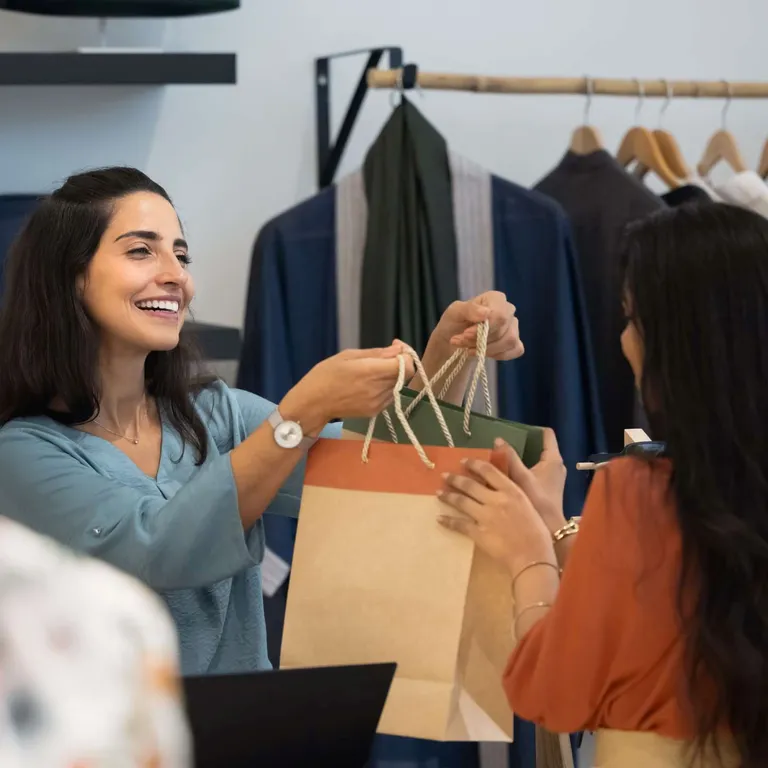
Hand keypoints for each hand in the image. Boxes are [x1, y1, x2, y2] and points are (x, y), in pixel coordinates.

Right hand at [282, 344, 415, 429]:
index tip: (396, 348)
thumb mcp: (348, 355)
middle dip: (400, 364)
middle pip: (405, 376)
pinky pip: (389, 396)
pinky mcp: (375, 412)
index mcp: (371, 372)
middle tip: (385, 356)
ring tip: (373, 371)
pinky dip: (385, 387)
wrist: (312, 404)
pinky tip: (369, 384)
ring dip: (392, 376)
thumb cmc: (325, 375)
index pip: (407, 366)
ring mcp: (378, 403)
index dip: (407, 355)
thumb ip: (377, 353)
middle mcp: (378, 389)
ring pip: (398, 386)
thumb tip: (398, 349)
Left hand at [436, 291, 523, 360]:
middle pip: (502, 330)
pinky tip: (482, 352)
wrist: (452, 340)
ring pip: (509, 342)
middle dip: (479, 340)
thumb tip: (486, 313)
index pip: (499, 315)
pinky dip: (496, 355)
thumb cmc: (454, 323)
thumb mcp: (455, 312)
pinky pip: (515, 350)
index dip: (484, 329)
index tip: (466, 334)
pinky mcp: (516, 343)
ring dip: (486, 349)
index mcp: (495, 299)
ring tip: (467, 347)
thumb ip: (469, 310)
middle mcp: (508, 311)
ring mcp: (513, 327)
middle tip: (461, 341)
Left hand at [437, 452, 553, 575]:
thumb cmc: (538, 532)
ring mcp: (485, 516)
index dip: (473, 464)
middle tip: (444, 476)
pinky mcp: (478, 533)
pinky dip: (448, 521)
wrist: (533, 557)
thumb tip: (498, 486)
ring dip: (448, 496)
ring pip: (461, 502)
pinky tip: (440, 518)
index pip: (488, 471)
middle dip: (455, 479)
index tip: (464, 461)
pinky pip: (459, 524)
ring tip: (439, 493)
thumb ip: (512, 493)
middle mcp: (496, 500)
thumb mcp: (528, 504)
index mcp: (511, 491)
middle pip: (470, 485)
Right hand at [492, 429, 567, 534]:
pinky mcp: (548, 487)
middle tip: (502, 446)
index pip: (547, 434)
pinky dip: (524, 470)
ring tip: (501, 460)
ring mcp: (553, 477)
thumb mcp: (521, 478)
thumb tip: (498, 440)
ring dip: (521, 459)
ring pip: (536, 460)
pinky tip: (509, 476)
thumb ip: (510, 458)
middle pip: (539, 447)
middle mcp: (556, 466)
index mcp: (553, 459)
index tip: (514, 431)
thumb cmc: (538, 501)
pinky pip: (535, 471)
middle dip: (522, 445)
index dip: (532, 429)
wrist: (551, 530)